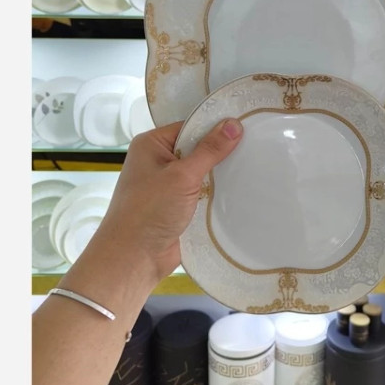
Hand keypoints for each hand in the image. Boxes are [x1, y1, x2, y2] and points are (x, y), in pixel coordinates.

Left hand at [92, 117, 243, 282]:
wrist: (133, 258)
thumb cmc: (148, 212)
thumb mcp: (182, 175)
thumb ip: (209, 150)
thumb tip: (233, 125)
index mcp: (151, 145)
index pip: (189, 126)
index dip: (214, 128)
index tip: (242, 127)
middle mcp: (157, 161)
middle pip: (196, 148)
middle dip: (218, 152)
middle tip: (251, 148)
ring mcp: (166, 185)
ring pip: (200, 172)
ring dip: (218, 175)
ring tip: (248, 168)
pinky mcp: (176, 205)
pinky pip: (200, 192)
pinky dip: (214, 193)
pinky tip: (235, 191)